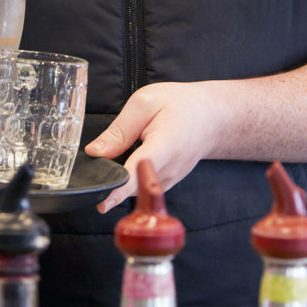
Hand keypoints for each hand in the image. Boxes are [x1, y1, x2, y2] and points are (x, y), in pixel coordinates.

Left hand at [84, 80, 223, 213]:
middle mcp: (171, 168)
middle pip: (135, 185)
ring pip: (138, 189)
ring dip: (122, 182)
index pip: (140, 172)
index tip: (104, 203)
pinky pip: (144, 187)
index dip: (120, 188)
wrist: (212, 116)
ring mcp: (172, 179)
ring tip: (112, 165)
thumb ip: (120, 130)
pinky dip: (132, 180)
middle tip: (94, 178)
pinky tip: (127, 165)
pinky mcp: (168, 183)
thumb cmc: (181, 105)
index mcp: (166, 145)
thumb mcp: (145, 103)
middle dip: (113, 184)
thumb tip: (95, 152)